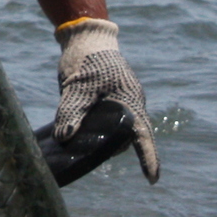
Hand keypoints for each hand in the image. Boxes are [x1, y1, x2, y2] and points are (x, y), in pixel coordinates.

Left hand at [34, 17, 160, 186]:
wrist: (85, 37)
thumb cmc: (86, 58)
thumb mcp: (76, 86)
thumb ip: (71, 112)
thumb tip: (64, 138)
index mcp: (129, 100)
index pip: (142, 134)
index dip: (148, 158)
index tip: (152, 180)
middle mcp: (129, 104)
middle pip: (127, 137)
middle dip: (112, 149)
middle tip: (91, 157)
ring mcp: (119, 102)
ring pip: (114, 130)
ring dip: (101, 139)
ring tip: (78, 148)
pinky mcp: (107, 101)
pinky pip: (104, 122)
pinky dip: (93, 130)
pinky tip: (74, 135)